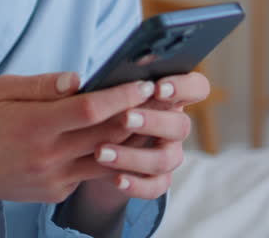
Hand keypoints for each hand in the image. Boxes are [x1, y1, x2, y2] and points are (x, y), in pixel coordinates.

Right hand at [0, 72, 154, 234]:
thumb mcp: (2, 91)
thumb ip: (42, 85)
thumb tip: (80, 78)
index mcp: (34, 126)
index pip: (89, 110)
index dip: (121, 96)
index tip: (144, 83)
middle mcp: (47, 156)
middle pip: (106, 135)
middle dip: (138, 115)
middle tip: (161, 96)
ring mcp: (54, 179)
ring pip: (106, 160)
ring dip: (131, 139)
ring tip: (151, 117)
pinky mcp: (57, 194)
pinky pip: (90, 173)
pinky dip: (108, 156)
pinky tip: (121, 138)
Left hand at [81, 71, 209, 200]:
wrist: (84, 147)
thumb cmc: (89, 108)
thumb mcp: (85, 92)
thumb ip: (80, 85)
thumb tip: (73, 80)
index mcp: (166, 94)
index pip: (196, 87)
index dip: (183, 87)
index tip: (157, 88)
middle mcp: (172, 124)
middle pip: (181, 125)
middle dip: (153, 121)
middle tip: (125, 118)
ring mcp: (167, 153)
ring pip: (166, 159)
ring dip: (135, 155)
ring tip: (101, 152)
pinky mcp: (156, 179)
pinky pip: (155, 187)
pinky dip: (136, 184)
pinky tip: (114, 179)